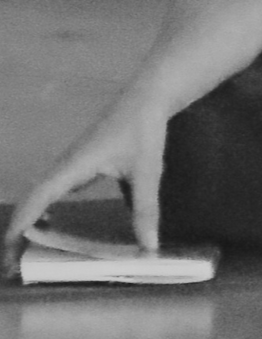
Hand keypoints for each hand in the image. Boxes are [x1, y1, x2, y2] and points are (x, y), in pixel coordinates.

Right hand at [2, 98, 167, 275]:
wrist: (149, 95)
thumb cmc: (143, 128)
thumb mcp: (146, 170)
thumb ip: (145, 209)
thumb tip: (148, 249)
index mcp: (75, 165)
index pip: (39, 197)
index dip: (21, 224)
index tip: (10, 253)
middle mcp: (66, 165)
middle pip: (33, 198)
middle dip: (19, 229)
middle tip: (13, 264)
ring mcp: (72, 162)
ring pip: (41, 192)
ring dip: (30, 218)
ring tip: (24, 250)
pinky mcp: (81, 162)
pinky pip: (55, 187)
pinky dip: (45, 207)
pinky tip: (50, 222)